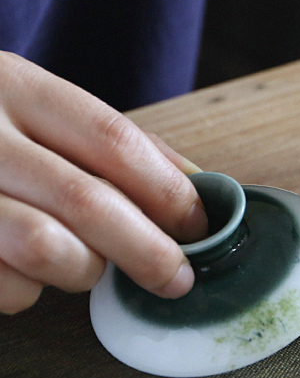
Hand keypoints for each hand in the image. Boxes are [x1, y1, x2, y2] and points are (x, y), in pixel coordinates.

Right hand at [0, 52, 207, 313]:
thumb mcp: (37, 105)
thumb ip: (114, 142)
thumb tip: (197, 182)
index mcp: (15, 86)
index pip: (112, 139)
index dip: (166, 188)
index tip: (201, 223)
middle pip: (85, 199)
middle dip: (146, 249)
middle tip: (177, 277)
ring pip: (43, 248)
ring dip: (84, 269)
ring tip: (90, 265)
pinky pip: (3, 286)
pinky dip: (28, 291)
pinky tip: (27, 272)